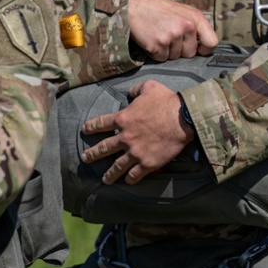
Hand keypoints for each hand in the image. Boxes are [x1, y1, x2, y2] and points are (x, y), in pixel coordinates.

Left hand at [81, 80, 195, 184]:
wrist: (183, 118)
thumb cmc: (167, 101)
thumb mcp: (150, 87)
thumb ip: (136, 90)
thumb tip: (130, 93)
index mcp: (123, 119)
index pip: (101, 124)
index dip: (91, 127)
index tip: (85, 130)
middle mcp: (125, 138)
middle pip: (103, 148)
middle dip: (92, 154)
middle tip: (85, 158)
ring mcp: (135, 152)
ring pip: (117, 166)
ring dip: (109, 174)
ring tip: (104, 179)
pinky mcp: (147, 163)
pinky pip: (135, 174)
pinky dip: (130, 178)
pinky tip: (128, 180)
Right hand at [128, 0, 217, 60]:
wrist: (132, 7)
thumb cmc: (157, 9)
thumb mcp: (182, 11)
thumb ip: (194, 25)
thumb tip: (204, 43)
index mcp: (195, 17)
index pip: (212, 42)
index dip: (206, 49)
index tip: (199, 49)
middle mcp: (186, 26)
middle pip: (190, 53)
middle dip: (180, 50)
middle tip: (169, 36)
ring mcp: (172, 36)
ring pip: (175, 56)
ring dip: (167, 51)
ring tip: (159, 35)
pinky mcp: (158, 45)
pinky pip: (162, 58)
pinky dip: (156, 53)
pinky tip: (152, 40)